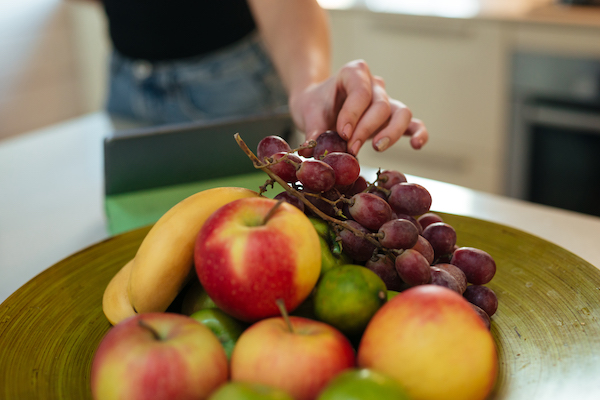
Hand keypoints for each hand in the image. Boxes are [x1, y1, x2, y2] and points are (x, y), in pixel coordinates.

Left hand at [289, 60, 427, 156]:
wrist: (317, 108)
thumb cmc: (314, 105)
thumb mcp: (307, 112)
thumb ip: (313, 128)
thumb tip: (312, 148)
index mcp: (354, 73)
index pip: (361, 91)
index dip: (353, 114)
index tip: (343, 133)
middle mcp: (374, 85)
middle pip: (381, 105)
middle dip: (366, 129)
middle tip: (351, 148)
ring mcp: (386, 101)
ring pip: (401, 113)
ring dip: (391, 132)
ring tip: (377, 148)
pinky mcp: (392, 120)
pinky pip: (412, 124)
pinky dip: (418, 133)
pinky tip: (417, 145)